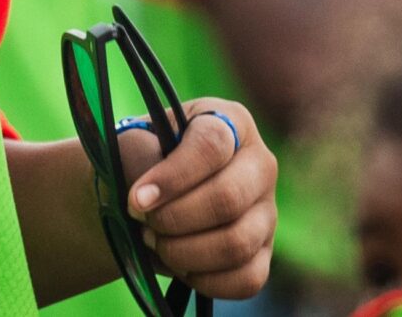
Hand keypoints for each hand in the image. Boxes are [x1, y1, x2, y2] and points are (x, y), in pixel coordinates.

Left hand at [117, 100, 275, 300]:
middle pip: (228, 198)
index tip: (137, 200)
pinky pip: (246, 279)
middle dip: (175, 218)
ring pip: (237, 243)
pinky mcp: (264, 254)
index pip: (212, 145)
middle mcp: (260, 164)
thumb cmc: (142, 160)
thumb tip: (149, 198)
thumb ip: (139, 158)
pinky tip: (179, 264)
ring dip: (184, 251)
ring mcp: (267, 212)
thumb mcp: (134, 144)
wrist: (144, 198)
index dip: (173, 177)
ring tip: (155, 242)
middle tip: (144, 223)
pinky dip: (203, 279)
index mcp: (231, 123)